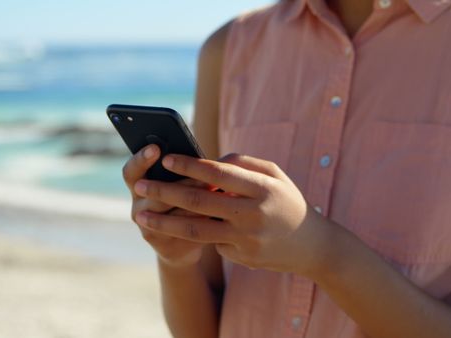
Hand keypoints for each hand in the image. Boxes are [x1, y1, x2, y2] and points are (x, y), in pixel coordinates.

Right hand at [123, 144, 212, 266]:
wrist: (184, 242)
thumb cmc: (186, 201)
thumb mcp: (181, 182)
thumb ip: (186, 170)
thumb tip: (215, 157)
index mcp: (138, 184)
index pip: (132, 171)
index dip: (141, 159)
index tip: (156, 148)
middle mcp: (138, 205)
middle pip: (153, 192)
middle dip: (181, 182)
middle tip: (203, 174)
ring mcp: (147, 226)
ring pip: (169, 212)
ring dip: (192, 200)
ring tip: (214, 190)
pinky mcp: (161, 244)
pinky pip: (180, 230)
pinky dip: (198, 220)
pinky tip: (215, 213)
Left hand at [133, 153, 330, 275]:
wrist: (310, 246)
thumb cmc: (287, 201)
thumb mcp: (274, 174)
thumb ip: (241, 163)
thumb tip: (207, 162)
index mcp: (261, 188)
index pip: (218, 173)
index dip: (189, 165)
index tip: (165, 159)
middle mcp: (252, 214)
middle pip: (199, 201)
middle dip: (165, 192)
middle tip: (140, 185)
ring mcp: (245, 239)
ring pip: (195, 229)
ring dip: (163, 223)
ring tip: (141, 215)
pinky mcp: (241, 257)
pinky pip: (211, 240)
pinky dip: (197, 231)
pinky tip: (183, 227)